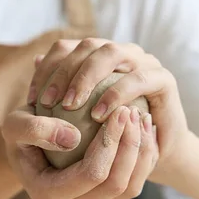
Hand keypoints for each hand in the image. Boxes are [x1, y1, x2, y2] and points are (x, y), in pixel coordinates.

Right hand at [1, 104, 157, 198]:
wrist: (26, 144)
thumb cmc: (19, 132)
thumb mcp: (14, 124)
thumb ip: (34, 129)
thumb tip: (72, 138)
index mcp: (46, 196)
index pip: (91, 174)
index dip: (109, 144)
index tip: (119, 110)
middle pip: (115, 185)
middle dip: (130, 147)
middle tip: (135, 112)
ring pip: (129, 188)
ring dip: (142, 153)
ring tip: (143, 118)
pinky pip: (132, 184)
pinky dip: (143, 158)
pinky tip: (145, 130)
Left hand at [30, 38, 188, 174]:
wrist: (155, 153)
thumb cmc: (112, 136)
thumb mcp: (80, 117)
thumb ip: (61, 88)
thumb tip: (36, 60)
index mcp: (100, 57)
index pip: (67, 48)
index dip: (47, 69)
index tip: (34, 99)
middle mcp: (123, 53)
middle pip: (88, 46)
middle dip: (64, 71)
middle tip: (48, 102)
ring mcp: (145, 62)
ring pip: (111, 53)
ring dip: (87, 77)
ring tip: (69, 105)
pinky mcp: (164, 79)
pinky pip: (137, 79)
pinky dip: (115, 94)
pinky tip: (98, 116)